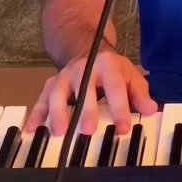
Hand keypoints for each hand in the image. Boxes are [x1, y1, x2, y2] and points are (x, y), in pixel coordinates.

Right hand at [24, 51, 157, 137]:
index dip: (120, 109)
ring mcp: (64, 77)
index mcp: (107, 66)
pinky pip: (41, 100)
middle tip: (88, 130)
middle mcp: (83, 69)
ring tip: (59, 132)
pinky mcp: (50, 85)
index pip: (115, 88)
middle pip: (83, 89)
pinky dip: (35, 115)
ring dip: (57, 113)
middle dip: (85, 110)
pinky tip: (31, 130)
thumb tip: (150, 110)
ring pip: (57, 93)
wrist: (85, 48)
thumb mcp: (130, 75)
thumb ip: (140, 93)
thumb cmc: (111, 69)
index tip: (123, 128)